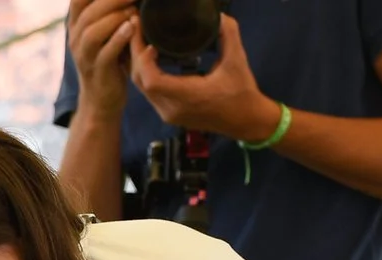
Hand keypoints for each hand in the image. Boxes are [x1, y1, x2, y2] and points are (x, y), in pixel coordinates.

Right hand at [66, 0, 137, 111]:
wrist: (102, 99)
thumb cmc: (110, 59)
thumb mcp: (105, 32)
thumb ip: (109, 13)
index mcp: (77, 26)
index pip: (78, 0)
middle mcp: (76, 39)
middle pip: (88, 12)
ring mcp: (85, 57)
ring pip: (92, 32)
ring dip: (115, 18)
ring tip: (133, 11)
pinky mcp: (98, 72)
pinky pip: (105, 54)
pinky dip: (118, 39)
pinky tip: (131, 27)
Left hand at [131, 14, 282, 142]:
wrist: (245, 120)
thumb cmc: (241, 92)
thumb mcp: (237, 60)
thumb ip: (228, 34)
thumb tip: (217, 16)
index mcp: (187, 97)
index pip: (152, 81)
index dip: (144, 60)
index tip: (150, 40)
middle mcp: (171, 108)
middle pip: (141, 82)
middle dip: (136, 56)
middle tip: (138, 32)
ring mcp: (168, 114)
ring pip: (142, 89)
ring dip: (139, 65)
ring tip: (142, 41)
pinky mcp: (168, 114)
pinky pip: (149, 93)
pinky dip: (146, 75)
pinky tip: (150, 58)